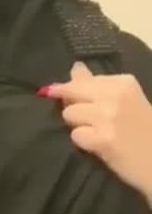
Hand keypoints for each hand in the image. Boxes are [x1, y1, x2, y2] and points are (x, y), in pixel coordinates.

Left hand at [38, 63, 151, 204]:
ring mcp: (108, 117)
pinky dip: (83, 142)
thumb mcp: (126, 99)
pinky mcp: (102, 140)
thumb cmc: (145, 131)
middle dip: (72, 106)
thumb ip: (98, 84)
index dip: (74, 92)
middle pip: (72, 92)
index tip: (80, 102)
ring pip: (69, 114)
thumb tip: (76, 68)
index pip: (82, 79)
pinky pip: (76, 135)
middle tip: (89, 120)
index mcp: (123, 82)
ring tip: (96, 132)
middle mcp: (115, 95)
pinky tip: (98, 146)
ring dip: (78, 125)